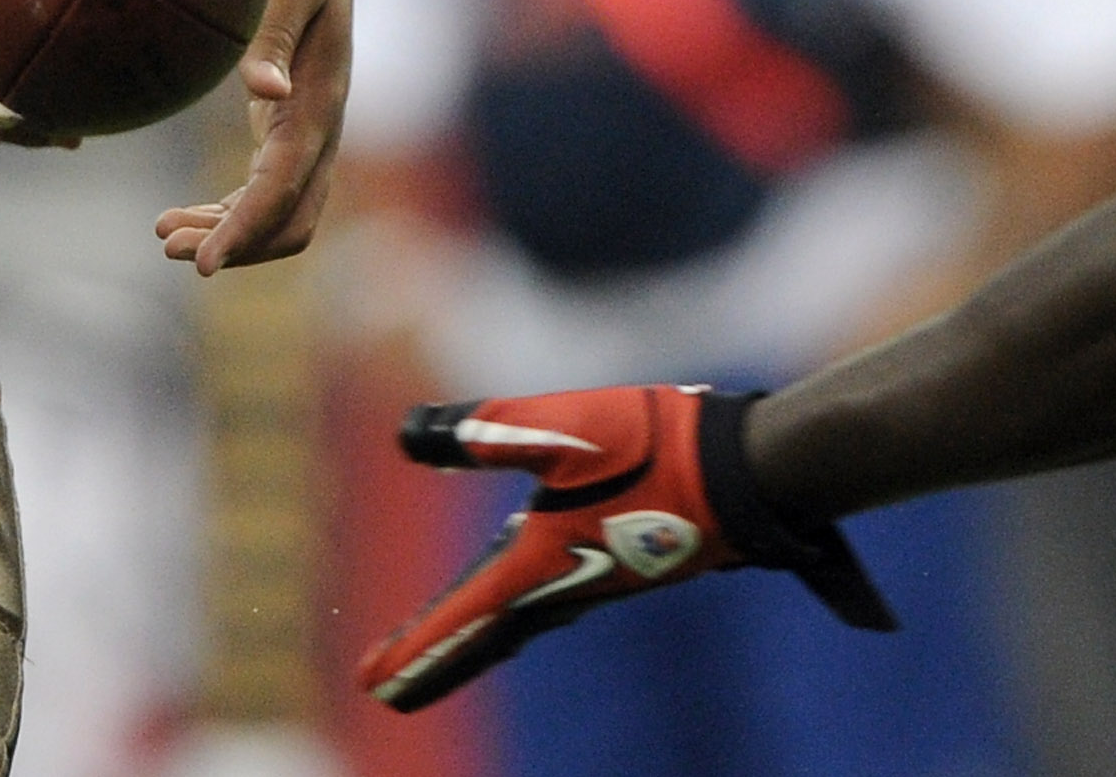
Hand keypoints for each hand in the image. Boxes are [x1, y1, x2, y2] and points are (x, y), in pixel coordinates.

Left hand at [156, 0, 360, 273]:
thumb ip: (273, 34)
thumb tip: (264, 90)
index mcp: (322, 100)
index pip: (285, 187)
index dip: (245, 230)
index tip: (201, 264)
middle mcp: (323, 127)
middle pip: (291, 220)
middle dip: (237, 245)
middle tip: (171, 248)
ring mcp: (309, 132)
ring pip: (278, 214)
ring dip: (227, 234)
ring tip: (163, 236)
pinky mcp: (289, 128)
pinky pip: (264, 192)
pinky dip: (227, 213)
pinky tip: (178, 215)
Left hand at [355, 383, 896, 712]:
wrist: (743, 471)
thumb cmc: (651, 447)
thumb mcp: (558, 426)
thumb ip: (483, 430)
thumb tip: (408, 434)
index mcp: (539, 563)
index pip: (464, 616)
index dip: (416, 648)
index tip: (372, 683)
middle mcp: (564, 585)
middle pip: (487, 636)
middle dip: (437, 662)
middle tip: (389, 689)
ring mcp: (595, 579)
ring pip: (519, 620)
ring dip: (474, 638)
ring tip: (439, 649)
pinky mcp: (619, 561)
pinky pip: (549, 601)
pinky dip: (514, 614)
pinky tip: (520, 597)